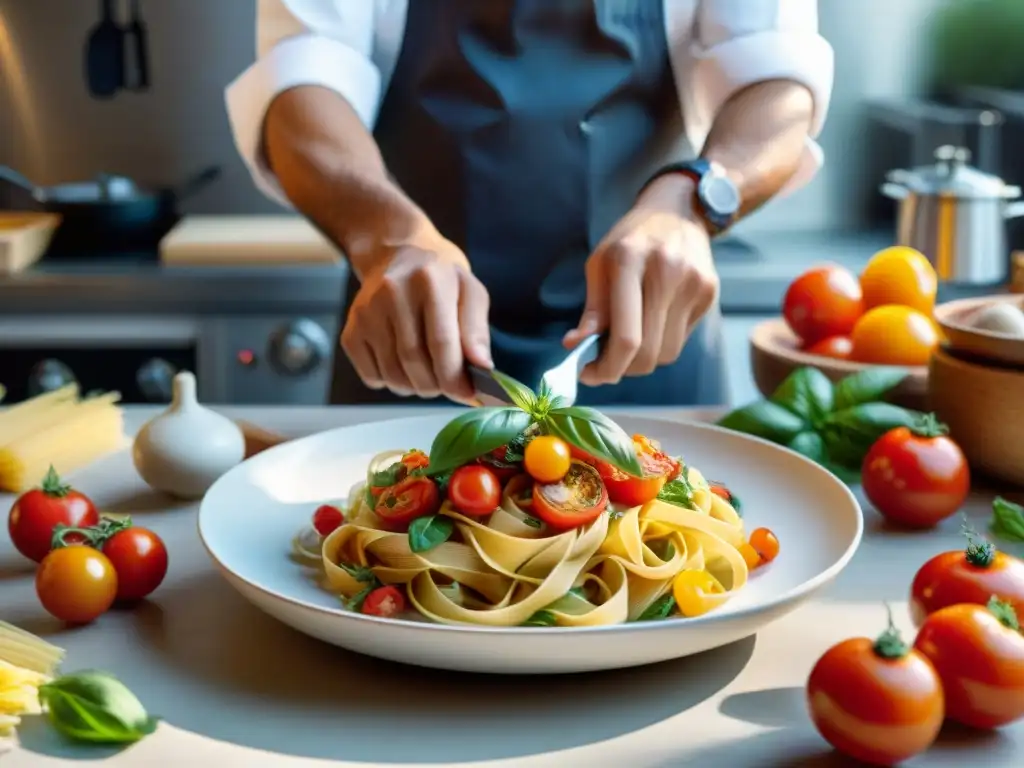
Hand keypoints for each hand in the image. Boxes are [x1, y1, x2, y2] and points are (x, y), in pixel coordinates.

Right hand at [341, 231, 491, 402]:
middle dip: (437, 386)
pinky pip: (372, 376)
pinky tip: (403, 365)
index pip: (441, 342)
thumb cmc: (441, 278)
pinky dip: (392, 383)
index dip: (456, 377)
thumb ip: (477, 331)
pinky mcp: (351, 330)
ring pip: (393, 375)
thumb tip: (482, 368)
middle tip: (448, 384)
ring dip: (415, 387)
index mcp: (429, 280)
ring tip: (428, 374)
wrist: (396, 255)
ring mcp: (366, 313)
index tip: (468, 395)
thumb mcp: (470, 291)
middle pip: (415, 363)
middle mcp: (392, 293)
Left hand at [564, 178, 718, 385]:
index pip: (626, 337)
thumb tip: (575, 346)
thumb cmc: (630, 239)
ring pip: (666, 353)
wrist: (678, 210)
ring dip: (641, 360)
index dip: (607, 367)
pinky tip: (650, 323)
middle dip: (621, 369)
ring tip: (626, 342)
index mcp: (631, 260)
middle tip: (603, 365)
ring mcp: (695, 284)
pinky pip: (681, 340)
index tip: (590, 374)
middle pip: (647, 353)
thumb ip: (592, 309)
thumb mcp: (600, 264)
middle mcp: (668, 272)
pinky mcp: (710, 294)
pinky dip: (660, 343)